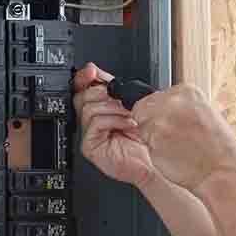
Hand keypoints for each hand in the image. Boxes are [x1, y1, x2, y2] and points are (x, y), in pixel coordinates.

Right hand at [72, 63, 156, 187]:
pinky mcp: (90, 147)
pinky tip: (127, 124)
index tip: (92, 72)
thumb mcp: (132, 107)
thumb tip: (99, 71)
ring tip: (130, 115)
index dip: (84, 78)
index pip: (83, 89)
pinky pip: (95, 123)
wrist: (153, 164)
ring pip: (89, 108)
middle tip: (123, 101)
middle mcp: (92, 122)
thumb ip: (116, 90)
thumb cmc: (144, 141)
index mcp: (100, 110)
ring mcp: (90, 134)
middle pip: (82, 96)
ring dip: (113, 108)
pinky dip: (113, 120)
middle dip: (105, 93)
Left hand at [132, 83, 235, 191]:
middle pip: (144, 106)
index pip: (157, 96)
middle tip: (169, 138)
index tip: (170, 124)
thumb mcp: (208, 115)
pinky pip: (142, 140)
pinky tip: (169, 154)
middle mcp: (174, 100)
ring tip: (171, 147)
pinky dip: (151, 148)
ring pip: (140, 124)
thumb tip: (169, 111)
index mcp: (188, 92)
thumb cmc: (221, 150)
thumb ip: (185, 109)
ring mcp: (162, 118)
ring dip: (149, 136)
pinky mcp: (154, 137)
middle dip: (151, 123)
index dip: (159, 113)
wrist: (223, 172)